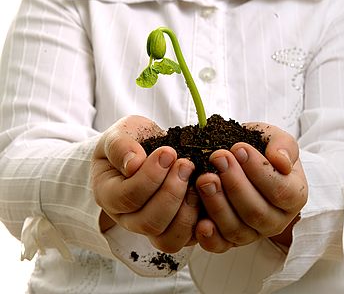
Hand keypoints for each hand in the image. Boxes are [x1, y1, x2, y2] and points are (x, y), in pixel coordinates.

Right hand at [91, 115, 199, 252]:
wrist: (147, 145)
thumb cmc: (131, 140)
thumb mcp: (120, 133)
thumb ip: (120, 146)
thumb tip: (133, 164)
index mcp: (109, 195)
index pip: (126, 198)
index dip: (150, 177)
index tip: (167, 152)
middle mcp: (128, 218)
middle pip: (148, 223)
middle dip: (171, 192)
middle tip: (185, 163)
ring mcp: (153, 227)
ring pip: (169, 238)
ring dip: (186, 208)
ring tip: (195, 177)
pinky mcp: (177, 228)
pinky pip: (189, 238)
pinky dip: (201, 218)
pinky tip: (205, 191)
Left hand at [195, 123, 306, 252]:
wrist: (243, 157)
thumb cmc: (262, 149)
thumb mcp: (275, 138)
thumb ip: (283, 145)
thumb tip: (281, 161)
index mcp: (294, 195)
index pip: (280, 190)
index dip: (259, 171)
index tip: (239, 148)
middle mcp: (276, 219)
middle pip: (256, 212)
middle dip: (234, 184)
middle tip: (218, 158)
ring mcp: (253, 233)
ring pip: (237, 229)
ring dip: (218, 205)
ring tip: (205, 179)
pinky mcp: (230, 240)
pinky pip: (221, 245)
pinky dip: (210, 237)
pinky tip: (201, 222)